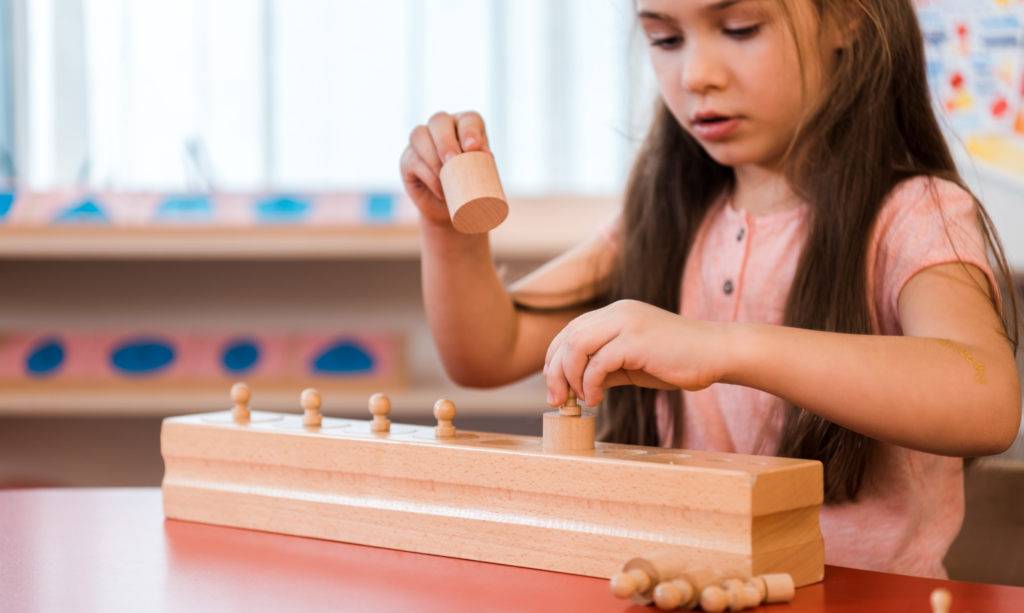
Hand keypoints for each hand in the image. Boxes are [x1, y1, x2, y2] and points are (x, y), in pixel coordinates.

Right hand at [399, 111, 491, 227]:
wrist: (454, 207)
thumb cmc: (471, 185)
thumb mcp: (481, 174)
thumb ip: (484, 161)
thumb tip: (487, 154)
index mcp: (464, 126)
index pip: (467, 119)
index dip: (469, 129)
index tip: (472, 147)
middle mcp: (441, 128)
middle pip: (438, 120)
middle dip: (445, 140)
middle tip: (453, 159)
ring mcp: (421, 142)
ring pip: (419, 135)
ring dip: (433, 156)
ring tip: (445, 175)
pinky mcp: (408, 159)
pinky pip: (413, 160)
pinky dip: (429, 176)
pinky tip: (441, 189)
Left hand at [544, 300, 725, 406]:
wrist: (718, 353)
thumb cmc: (679, 359)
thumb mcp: (634, 362)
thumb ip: (606, 366)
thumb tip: (577, 384)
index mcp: (615, 313)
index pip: (570, 331)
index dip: (555, 360)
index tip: (557, 388)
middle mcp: (617, 312)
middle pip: (567, 337)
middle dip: (555, 371)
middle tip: (557, 400)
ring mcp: (626, 322)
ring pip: (576, 346)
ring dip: (570, 378)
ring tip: (579, 400)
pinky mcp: (636, 340)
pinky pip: (598, 363)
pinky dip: (590, 384)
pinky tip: (597, 399)